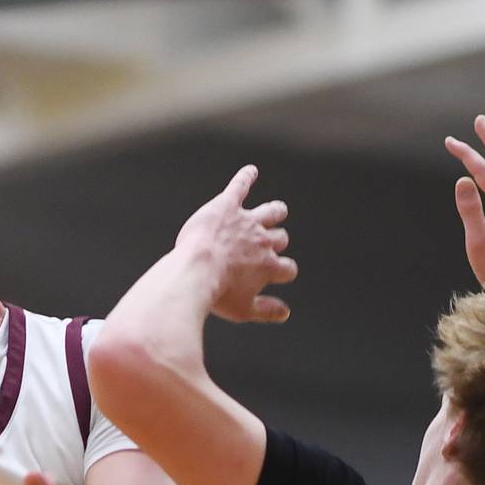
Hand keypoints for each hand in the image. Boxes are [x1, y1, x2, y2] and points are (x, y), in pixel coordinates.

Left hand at [175, 166, 296, 323]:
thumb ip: (266, 311)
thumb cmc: (217, 294)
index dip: (284, 271)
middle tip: (270, 243)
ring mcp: (246, 221)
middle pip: (280, 238)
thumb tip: (285, 313)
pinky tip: (251, 171)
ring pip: (271, 212)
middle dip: (278, 241)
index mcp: (268, 266)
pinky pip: (240, 186)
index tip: (278, 274)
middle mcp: (262, 241)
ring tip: (277, 211)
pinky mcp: (227, 206)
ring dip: (275, 212)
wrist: (197, 271)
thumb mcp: (244, 310)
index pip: (287, 268)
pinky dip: (246, 177)